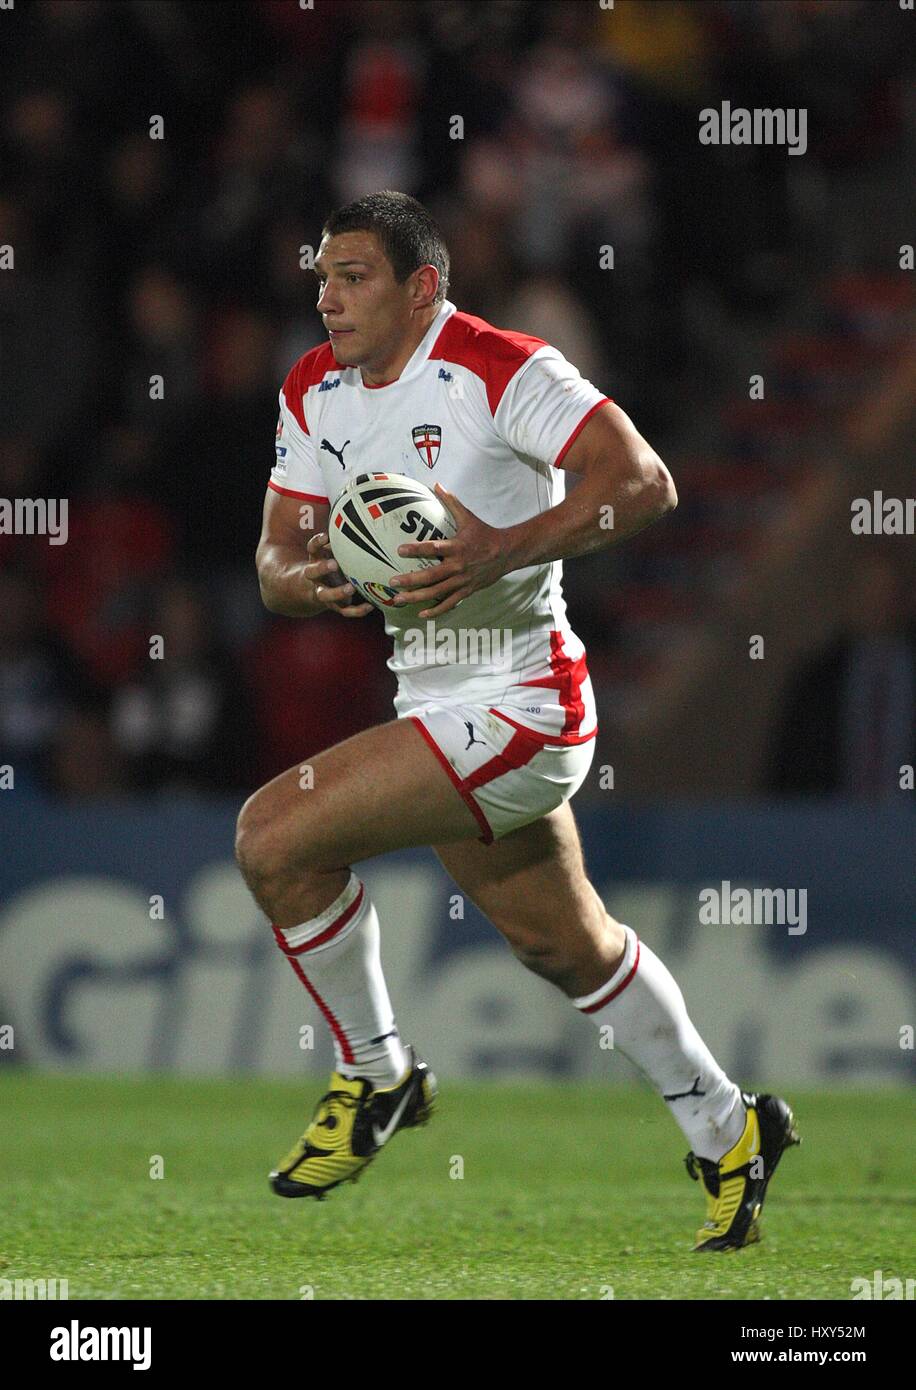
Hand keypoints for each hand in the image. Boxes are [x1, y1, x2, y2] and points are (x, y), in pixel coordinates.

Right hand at [305, 532, 372, 617]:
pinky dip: (357, 610)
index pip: (312, 549)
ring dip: (337, 592)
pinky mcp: (333, 606)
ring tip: (350, 588)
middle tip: (334, 564)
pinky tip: (370, 606)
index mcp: (314, 560)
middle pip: (312, 572)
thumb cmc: (326, 567)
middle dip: (322, 568)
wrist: (309, 592)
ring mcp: (322, 593)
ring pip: (325, 595)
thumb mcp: (328, 554)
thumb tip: (361, 524)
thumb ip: (339, 545)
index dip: (318, 542)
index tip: (326, 537)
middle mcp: (315, 578)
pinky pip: (344, 610)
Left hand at [391, 483, 508, 617]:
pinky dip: (436, 610)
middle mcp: (458, 566)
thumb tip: (436, 484)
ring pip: (437, 593)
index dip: (417, 549)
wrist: (506, 553)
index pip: (434, 548)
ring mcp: (462, 581)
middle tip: (393, 581)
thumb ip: (451, 502)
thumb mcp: (468, 517)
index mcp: (457, 547)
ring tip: (399, 599)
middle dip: (411, 580)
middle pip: (432, 576)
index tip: (399, 550)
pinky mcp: (467, 591)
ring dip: (417, 597)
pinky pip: (450, 603)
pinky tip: (421, 614)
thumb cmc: (484, 533)